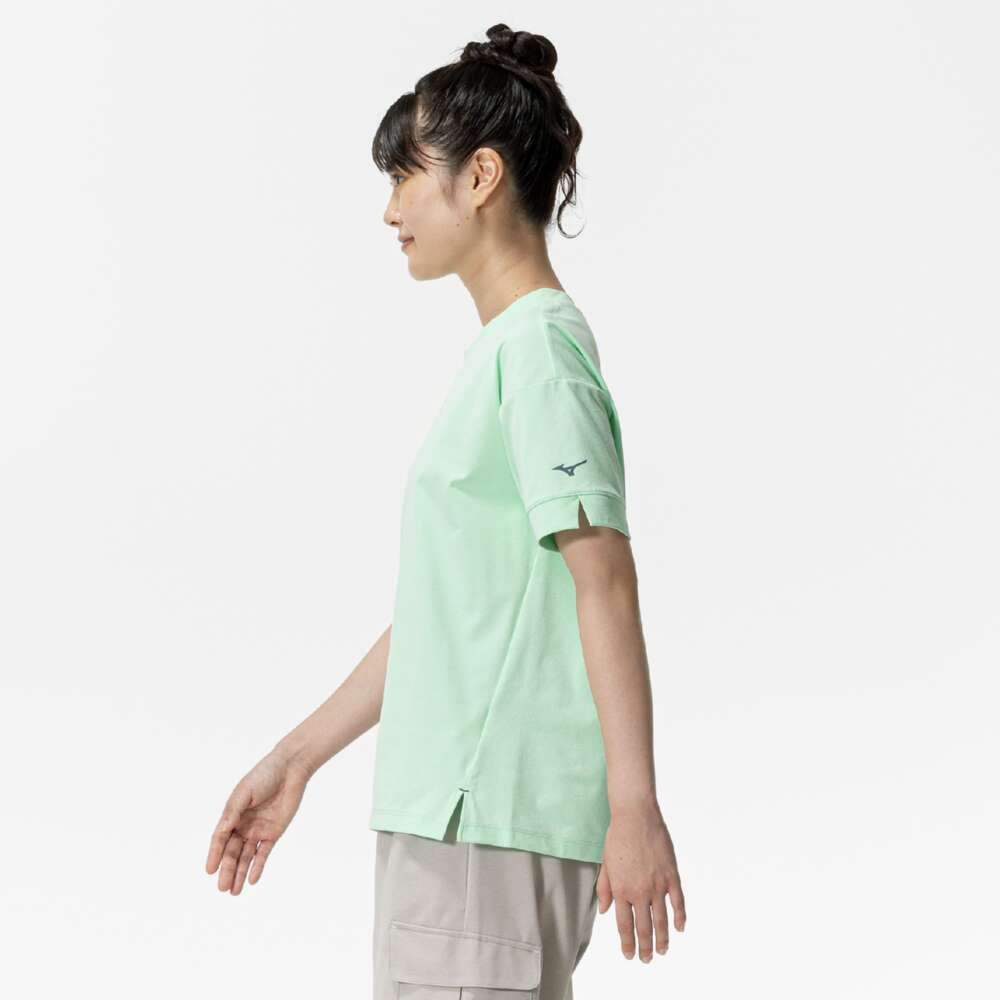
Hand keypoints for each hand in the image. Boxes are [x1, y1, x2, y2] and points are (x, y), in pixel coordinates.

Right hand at [205, 748, 311, 894]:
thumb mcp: (245, 792)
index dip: (214, 854)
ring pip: (247, 856)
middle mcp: (243, 825)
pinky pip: (264, 853)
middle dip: (227, 869)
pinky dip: (258, 866)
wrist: (290, 769)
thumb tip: (222, 831)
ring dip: (241, 873)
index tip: (209, 870)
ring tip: (234, 892)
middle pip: (233, 851)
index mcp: (232, 814)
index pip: (220, 838)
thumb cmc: (265, 775)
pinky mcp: (274, 833)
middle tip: (222, 888)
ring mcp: (258, 830)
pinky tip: (252, 879)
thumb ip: (233, 812)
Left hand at [596, 798, 686, 960]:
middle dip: (645, 947)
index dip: (628, 943)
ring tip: (662, 951)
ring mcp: (657, 885)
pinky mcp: (671, 875)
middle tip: (646, 960)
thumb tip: (606, 911)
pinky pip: (678, 902)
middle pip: (644, 928)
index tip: (629, 955)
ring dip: (662, 939)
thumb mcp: (605, 863)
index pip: (624, 925)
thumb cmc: (617, 836)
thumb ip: (605, 888)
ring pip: (662, 920)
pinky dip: (680, 917)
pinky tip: (679, 928)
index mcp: (621, 889)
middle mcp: (639, 891)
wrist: (635, 815)